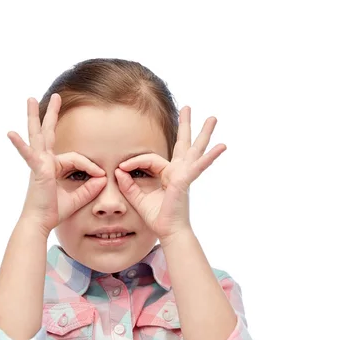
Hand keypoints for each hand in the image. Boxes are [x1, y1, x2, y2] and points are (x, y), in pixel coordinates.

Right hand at [7, 94, 106, 234]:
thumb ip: (89, 188)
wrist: (40, 222)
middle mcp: (44, 161)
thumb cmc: (53, 212)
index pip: (77, 158)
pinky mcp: (36, 170)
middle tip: (56, 97)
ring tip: (30, 99)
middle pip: (48, 133)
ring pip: (37, 135)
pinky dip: (20, 145)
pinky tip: (11, 134)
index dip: (91, 166)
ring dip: (34, 116)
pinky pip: (29, 154)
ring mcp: (38, 163)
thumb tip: (103, 179)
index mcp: (53, 167)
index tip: (101, 176)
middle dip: (52, 114)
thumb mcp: (76, 198)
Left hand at [114, 107, 225, 241]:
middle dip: (185, 125)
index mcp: (167, 174)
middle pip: (182, 144)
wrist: (168, 232)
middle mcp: (178, 171)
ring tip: (213, 118)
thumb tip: (118, 170)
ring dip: (204, 133)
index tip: (120, 168)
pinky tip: (222, 147)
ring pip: (194, 149)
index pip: (149, 159)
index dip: (133, 161)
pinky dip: (209, 157)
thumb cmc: (157, 218)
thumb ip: (128, 184)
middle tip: (187, 107)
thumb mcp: (137, 198)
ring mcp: (184, 174)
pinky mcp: (186, 180)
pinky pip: (198, 166)